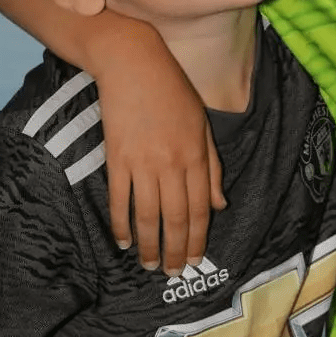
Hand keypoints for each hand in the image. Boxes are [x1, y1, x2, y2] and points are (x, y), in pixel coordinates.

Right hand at [91, 22, 225, 275]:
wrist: (133, 64)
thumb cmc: (172, 89)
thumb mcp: (201, 124)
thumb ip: (211, 167)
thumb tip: (219, 205)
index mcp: (196, 155)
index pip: (200, 208)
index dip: (199, 238)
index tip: (197, 258)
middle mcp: (171, 163)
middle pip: (176, 217)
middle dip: (176, 250)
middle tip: (174, 272)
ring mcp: (142, 162)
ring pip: (147, 215)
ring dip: (150, 245)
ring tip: (151, 265)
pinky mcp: (116, 158)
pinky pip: (119, 199)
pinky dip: (121, 224)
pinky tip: (124, 241)